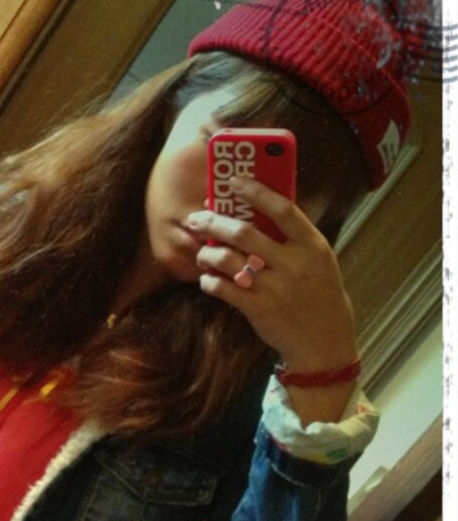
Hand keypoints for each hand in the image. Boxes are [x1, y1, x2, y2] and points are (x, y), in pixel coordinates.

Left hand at [186, 177, 358, 373]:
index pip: (283, 209)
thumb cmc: (318, 293)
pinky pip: (224, 289)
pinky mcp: (259, 310)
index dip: (256, 191)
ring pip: (229, 261)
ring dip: (208, 253)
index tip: (234, 181)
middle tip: (197, 219)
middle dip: (214, 222)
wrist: (324, 339)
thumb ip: (293, 236)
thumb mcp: (318, 259)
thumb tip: (258, 208)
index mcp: (312, 244)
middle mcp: (294, 263)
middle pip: (245, 233)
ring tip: (202, 253)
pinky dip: (210, 282)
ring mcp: (276, 288)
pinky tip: (207, 279)